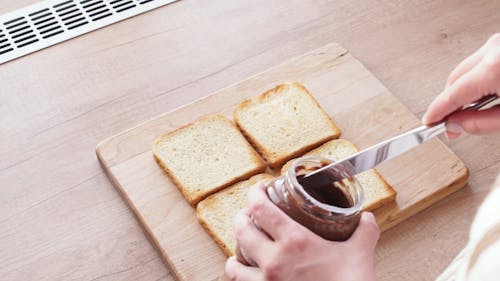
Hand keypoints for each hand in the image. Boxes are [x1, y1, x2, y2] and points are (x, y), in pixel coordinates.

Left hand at [225, 183, 379, 280]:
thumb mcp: (360, 254)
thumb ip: (364, 232)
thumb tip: (367, 218)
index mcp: (294, 241)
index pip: (261, 208)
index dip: (254, 194)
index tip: (258, 189)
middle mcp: (274, 261)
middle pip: (242, 230)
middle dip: (241, 218)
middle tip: (247, 213)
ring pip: (235, 265)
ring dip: (235, 252)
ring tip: (240, 247)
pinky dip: (239, 276)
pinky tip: (245, 273)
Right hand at [422, 33, 499, 138]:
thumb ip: (482, 123)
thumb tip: (457, 124)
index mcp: (495, 68)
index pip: (453, 94)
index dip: (437, 111)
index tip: (428, 122)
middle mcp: (493, 50)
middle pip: (454, 80)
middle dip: (450, 104)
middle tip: (451, 125)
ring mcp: (497, 44)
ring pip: (463, 71)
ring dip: (462, 92)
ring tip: (470, 110)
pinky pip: (476, 63)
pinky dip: (474, 80)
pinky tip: (481, 94)